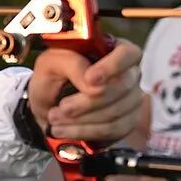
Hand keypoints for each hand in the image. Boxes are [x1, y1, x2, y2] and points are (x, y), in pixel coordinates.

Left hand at [27, 39, 141, 141]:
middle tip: (62, 107)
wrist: (48, 106)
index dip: (112, 66)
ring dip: (82, 118)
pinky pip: (113, 129)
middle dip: (88, 101)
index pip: (127, 53)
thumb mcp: (52, 62)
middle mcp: (128, 72)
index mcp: (112, 49)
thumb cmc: (53, 77)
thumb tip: (90, 82)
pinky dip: (85, 130)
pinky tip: (64, 129)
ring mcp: (131, 98)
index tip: (90, 79)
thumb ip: (71, 63)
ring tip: (55, 118)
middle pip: (121, 86)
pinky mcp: (127, 122)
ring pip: (116, 111)